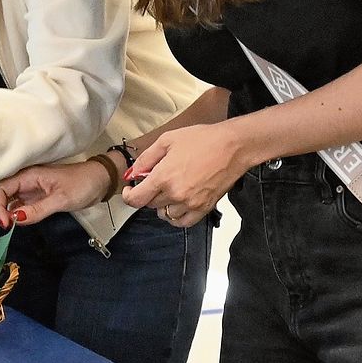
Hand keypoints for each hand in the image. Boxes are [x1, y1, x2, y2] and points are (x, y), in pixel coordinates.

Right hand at [0, 159, 111, 228]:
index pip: (0, 187)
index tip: (5, 223)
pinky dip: (9, 211)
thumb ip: (37, 210)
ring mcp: (27, 186)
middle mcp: (23, 179)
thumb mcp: (61, 199)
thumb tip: (15, 219)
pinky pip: (14, 201)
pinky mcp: (32, 194)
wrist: (98, 180)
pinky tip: (13, 221)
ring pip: (3, 196)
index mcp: (28, 175)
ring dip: (0, 210)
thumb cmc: (82, 185)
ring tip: (7, 225)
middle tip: (4, 226)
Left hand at [119, 122, 247, 227]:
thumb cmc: (202, 139)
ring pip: (165, 214)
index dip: (128, 196)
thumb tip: (133, 173)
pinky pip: (183, 222)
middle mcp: (176, 194)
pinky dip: (176, 217)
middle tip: (155, 181)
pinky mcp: (205, 208)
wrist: (233, 146)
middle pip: (150, 205)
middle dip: (148, 194)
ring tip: (168, 190)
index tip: (129, 190)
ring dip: (162, 205)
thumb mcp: (167, 140)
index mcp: (163, 177)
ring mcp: (191, 203)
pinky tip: (177, 205)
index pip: (136, 199)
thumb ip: (146, 159)